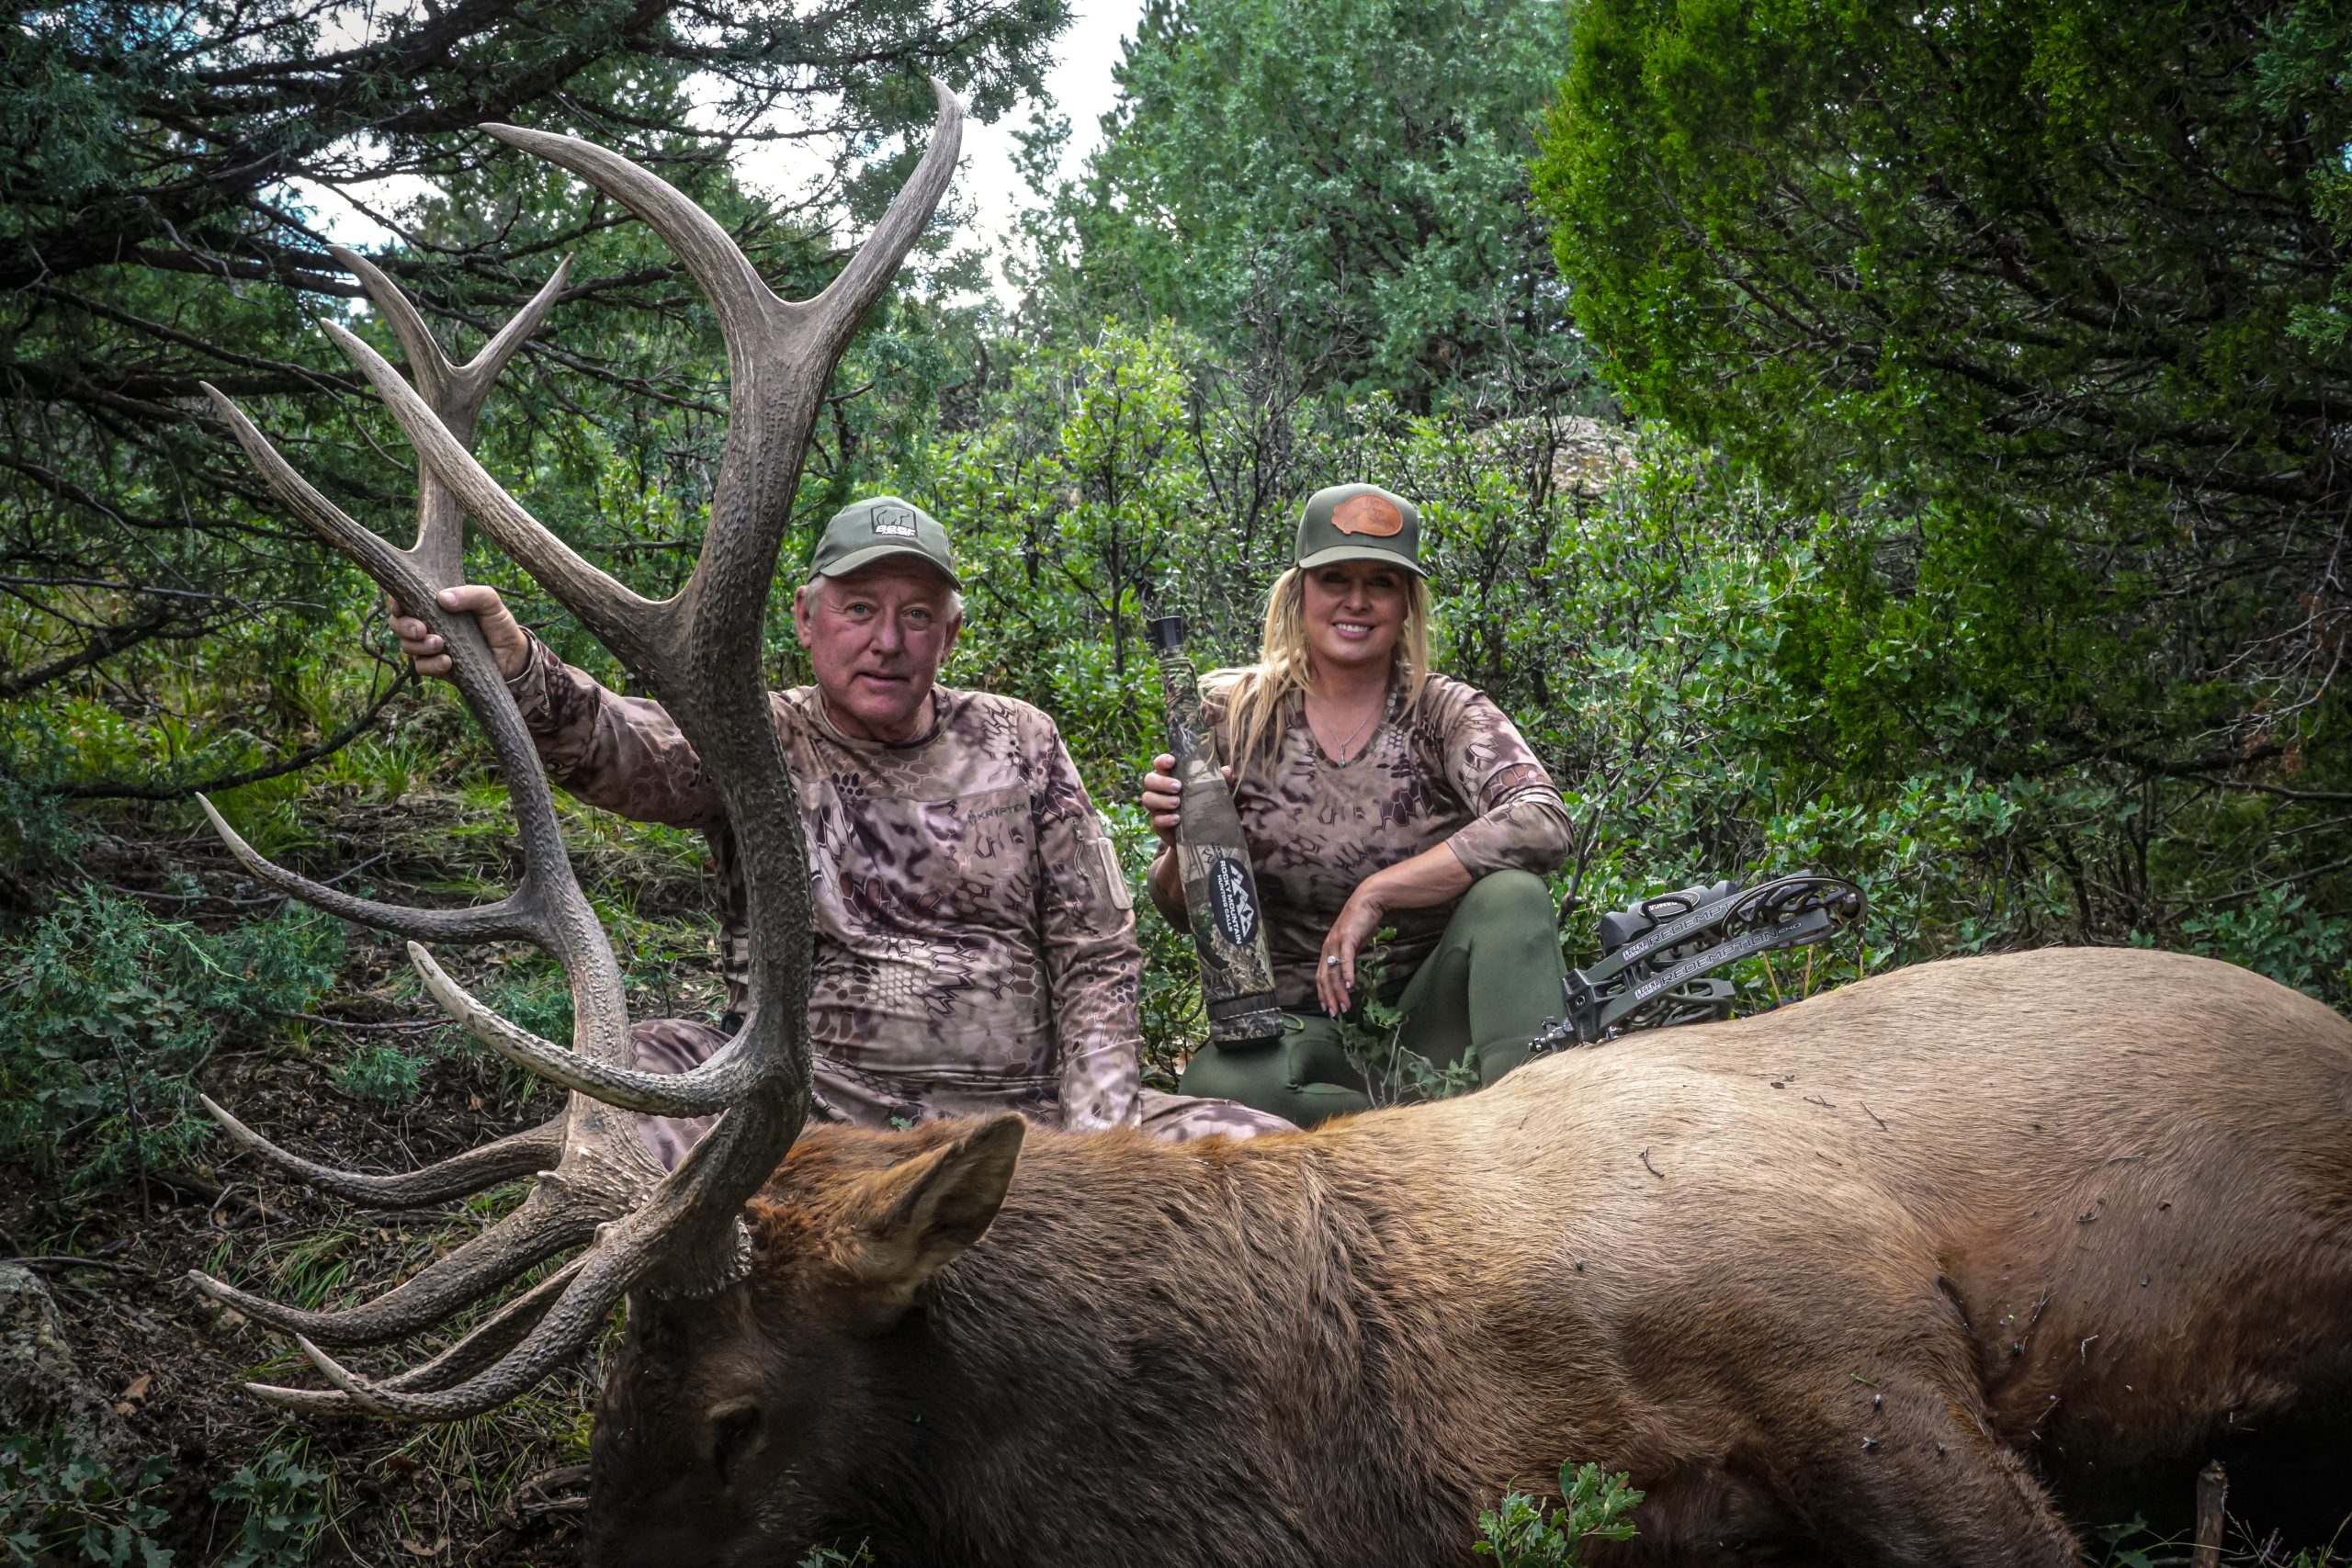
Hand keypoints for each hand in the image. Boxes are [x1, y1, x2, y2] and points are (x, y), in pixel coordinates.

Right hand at [389, 585, 528, 680]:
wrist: (513, 656)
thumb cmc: (499, 623)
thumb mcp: (490, 602)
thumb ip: (471, 594)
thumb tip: (442, 598)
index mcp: (434, 604)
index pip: (404, 599)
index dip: (395, 602)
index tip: (400, 605)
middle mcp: (428, 624)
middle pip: (398, 624)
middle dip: (404, 626)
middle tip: (421, 629)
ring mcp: (430, 646)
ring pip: (407, 646)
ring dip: (419, 646)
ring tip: (440, 643)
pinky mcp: (437, 667)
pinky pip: (421, 667)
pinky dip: (431, 665)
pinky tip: (448, 661)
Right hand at [1138, 754, 1234, 849]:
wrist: (1201, 834)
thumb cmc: (1203, 805)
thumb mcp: (1212, 791)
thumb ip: (1219, 780)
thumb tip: (1227, 770)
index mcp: (1170, 777)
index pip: (1159, 764)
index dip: (1162, 761)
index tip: (1172, 761)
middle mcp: (1160, 790)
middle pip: (1149, 780)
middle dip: (1162, 782)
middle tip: (1178, 787)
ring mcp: (1157, 808)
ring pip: (1147, 799)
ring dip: (1162, 799)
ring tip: (1177, 803)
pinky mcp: (1158, 824)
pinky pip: (1155, 820)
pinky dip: (1165, 818)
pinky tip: (1177, 819)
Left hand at [1317, 882, 1388, 1016]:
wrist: (1368, 902)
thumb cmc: (1361, 922)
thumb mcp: (1352, 944)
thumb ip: (1348, 958)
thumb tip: (1349, 975)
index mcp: (1328, 950)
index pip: (1321, 976)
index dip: (1323, 993)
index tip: (1327, 1007)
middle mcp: (1328, 948)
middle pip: (1325, 978)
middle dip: (1329, 997)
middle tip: (1335, 1013)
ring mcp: (1336, 943)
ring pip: (1335, 972)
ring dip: (1340, 991)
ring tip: (1345, 1006)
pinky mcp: (1347, 939)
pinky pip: (1346, 960)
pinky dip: (1348, 974)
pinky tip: (1351, 986)